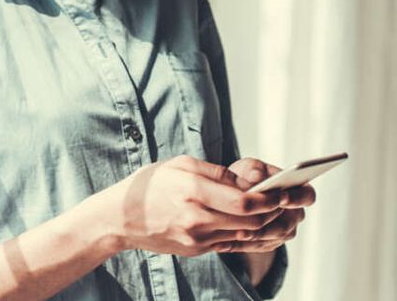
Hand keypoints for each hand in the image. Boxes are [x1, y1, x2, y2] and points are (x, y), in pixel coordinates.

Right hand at [90, 155, 286, 257]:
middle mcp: (197, 219)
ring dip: (269, 224)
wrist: (119, 218)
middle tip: (295, 201)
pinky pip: (233, 243)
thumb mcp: (179, 164)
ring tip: (283, 211)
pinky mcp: (197, 249)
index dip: (273, 199)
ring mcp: (197, 238)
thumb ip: (216, 172)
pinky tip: (262, 223)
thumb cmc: (149, 185)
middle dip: (278, 211)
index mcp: (193, 191)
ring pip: (246, 235)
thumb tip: (248, 181)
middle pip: (252, 221)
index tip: (288, 191)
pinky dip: (251, 234)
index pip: (246, 202)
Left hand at [213, 157, 313, 252]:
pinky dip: (243, 245)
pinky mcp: (270, 242)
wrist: (234, 195)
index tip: (282, 198)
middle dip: (269, 223)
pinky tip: (226, 243)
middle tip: (252, 221)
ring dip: (256, 236)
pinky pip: (260, 247)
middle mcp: (294, 213)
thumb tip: (257, 175)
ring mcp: (284, 230)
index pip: (307, 196)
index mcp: (297, 191)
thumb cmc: (246, 177)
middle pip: (288, 224)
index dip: (297, 198)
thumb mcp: (247, 168)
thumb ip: (253, 168)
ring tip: (238, 233)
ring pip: (274, 238)